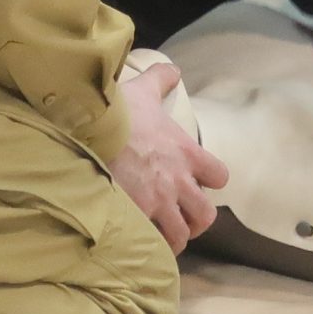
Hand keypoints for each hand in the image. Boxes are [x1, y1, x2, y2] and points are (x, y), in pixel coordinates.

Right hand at [108, 63, 230, 254]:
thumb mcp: (144, 90)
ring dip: (173, 237)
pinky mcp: (137, 214)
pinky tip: (138, 241)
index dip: (210, 181)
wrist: (93, 128)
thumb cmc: (120, 110)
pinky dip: (147, 244)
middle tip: (183, 219)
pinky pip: (150, 241)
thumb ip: (161, 79)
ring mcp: (158, 201)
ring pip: (181, 234)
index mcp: (186, 153)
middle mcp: (178, 181)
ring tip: (161, 236)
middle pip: (205, 214)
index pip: (220, 176)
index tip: (196, 182)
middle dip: (196, 220)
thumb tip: (173, 69)